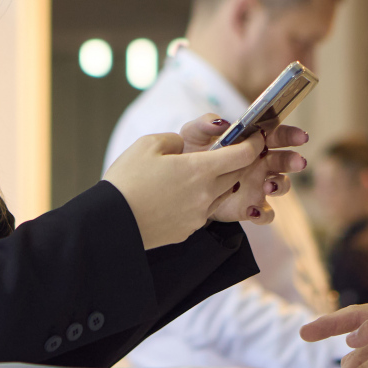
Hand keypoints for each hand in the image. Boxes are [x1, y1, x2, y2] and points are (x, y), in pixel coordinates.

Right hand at [103, 132, 263, 248]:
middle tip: (233, 151)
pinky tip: (183, 195)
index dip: (253, 144)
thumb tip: (183, 147)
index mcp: (199, 170)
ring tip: (205, 172)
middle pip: (236, 175)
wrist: (111, 223)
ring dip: (221, 182)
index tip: (255, 137)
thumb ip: (174, 140)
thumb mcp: (147, 145)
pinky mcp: (188, 230)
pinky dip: (202, 200)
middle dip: (239, 162)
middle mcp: (205, 194)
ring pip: (222, 194)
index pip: (243, 155)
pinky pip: (204, 211)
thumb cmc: (126, 180)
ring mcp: (198, 215)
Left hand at [178, 115, 308, 225]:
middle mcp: (260, 164)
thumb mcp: (193, 136)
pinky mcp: (250, 207)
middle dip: (293, 160)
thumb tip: (221, 123)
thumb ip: (205, 124)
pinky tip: (254, 211)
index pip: (276, 135)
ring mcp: (258, 186)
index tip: (300, 137)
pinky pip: (266, 214)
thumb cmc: (192, 155)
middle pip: (284, 160)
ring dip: (281, 185)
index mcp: (252, 144)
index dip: (290, 135)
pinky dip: (264, 214)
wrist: (180, 186)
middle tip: (298, 162)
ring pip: (281, 185)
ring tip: (269, 185)